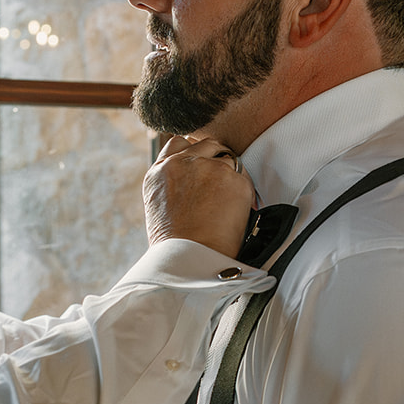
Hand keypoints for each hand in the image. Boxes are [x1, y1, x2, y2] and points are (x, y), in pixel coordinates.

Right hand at [143, 135, 254, 257]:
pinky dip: (244, 193)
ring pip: (227, 157)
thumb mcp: (161, 209)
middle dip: (216, 159)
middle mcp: (181, 163)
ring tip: (227, 202)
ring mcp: (208, 167)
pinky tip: (236, 212)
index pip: (179, 143)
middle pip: (207, 144)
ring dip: (230, 174)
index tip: (202, 164)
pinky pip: (244, 177)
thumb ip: (175, 186)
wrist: (188, 260)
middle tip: (221, 184)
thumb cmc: (175, 247)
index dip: (194, 153)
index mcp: (159, 172)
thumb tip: (195, 184)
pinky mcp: (231, 178)